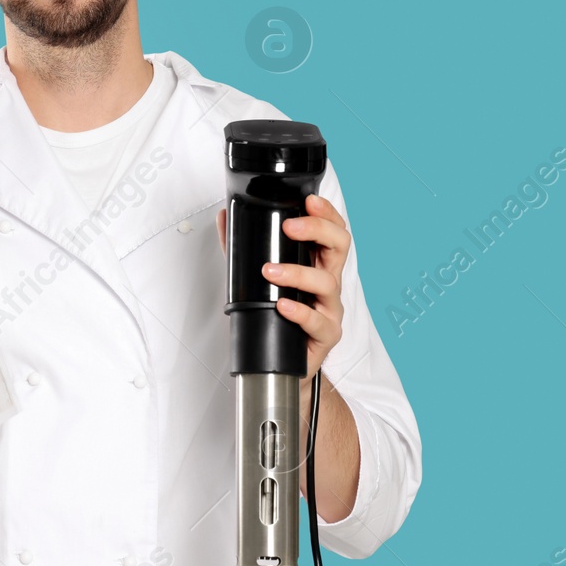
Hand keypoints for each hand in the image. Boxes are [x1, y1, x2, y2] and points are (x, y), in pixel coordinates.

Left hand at [219, 194, 350, 381]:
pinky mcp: (326, 334)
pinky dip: (300, 312)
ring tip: (271, 271)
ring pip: (328, 282)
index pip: (332, 230)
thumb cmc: (277, 319)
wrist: (285, 365)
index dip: (326, 213)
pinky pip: (318, 321)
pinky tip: (283, 306)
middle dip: (318, 230)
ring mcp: (330, 308)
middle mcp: (328, 283)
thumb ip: (241, 248)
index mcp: (318, 264)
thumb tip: (224, 217)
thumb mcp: (258, 279)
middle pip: (340, 246)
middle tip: (290, 227)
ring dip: (298, 272)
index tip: (308, 201)